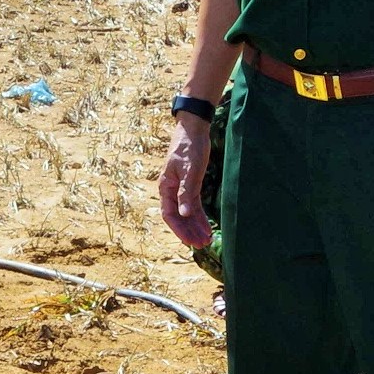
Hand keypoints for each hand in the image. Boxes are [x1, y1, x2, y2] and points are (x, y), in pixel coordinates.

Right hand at [158, 115, 214, 248]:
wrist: (193, 128)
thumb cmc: (189, 146)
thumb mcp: (190, 170)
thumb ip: (186, 192)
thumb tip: (183, 214)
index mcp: (166, 186)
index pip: (169, 214)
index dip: (179, 229)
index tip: (189, 241)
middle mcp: (171, 190)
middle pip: (178, 216)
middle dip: (189, 231)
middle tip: (201, 245)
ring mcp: (181, 188)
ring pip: (187, 212)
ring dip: (196, 226)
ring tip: (206, 239)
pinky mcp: (191, 184)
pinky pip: (194, 204)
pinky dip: (200, 215)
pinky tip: (207, 226)